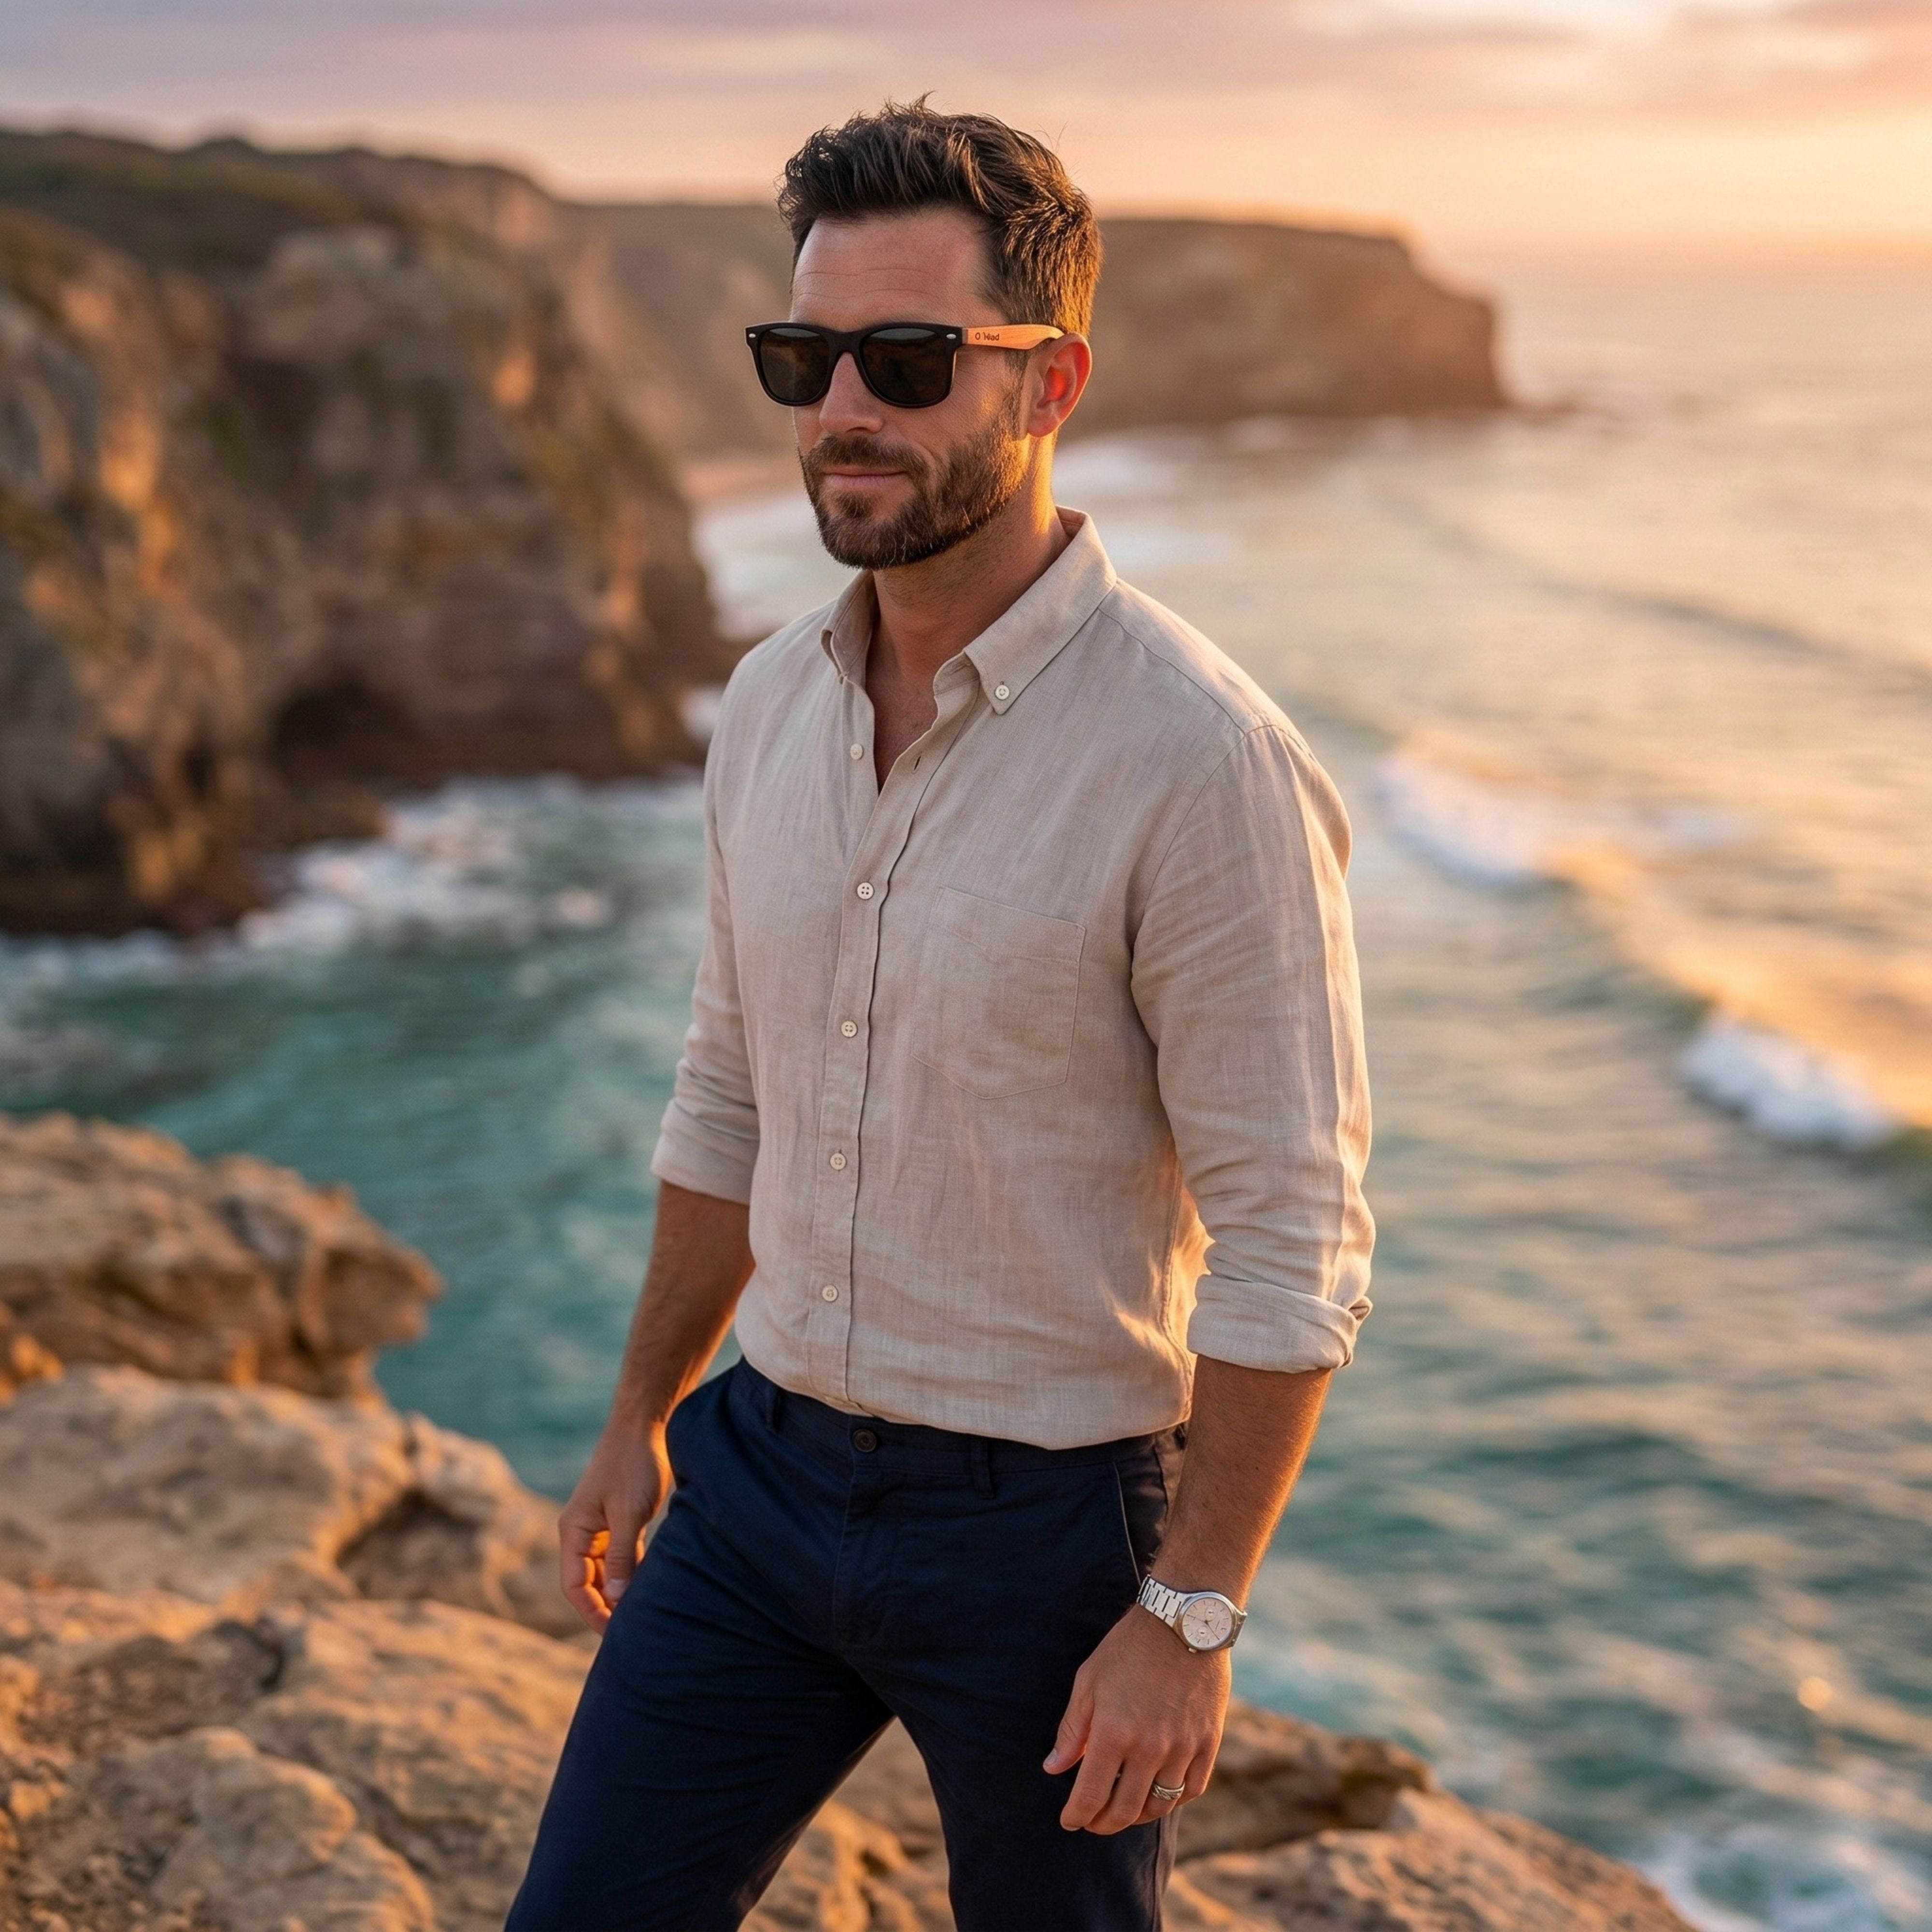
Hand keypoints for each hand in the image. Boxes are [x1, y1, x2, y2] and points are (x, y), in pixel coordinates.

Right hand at [557, 1418, 670, 1632]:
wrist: (646, 1425)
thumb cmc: (633, 1462)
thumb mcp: (628, 1511)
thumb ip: (622, 1554)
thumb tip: (618, 1597)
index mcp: (574, 1531)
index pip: (574, 1585)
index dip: (592, 1612)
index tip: (615, 1633)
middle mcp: (582, 1533)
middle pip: (589, 1583)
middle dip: (606, 1608)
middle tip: (634, 1632)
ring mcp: (601, 1527)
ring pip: (606, 1573)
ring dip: (620, 1593)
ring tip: (643, 1616)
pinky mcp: (621, 1521)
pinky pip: (622, 1558)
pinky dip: (632, 1574)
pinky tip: (649, 1589)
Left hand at [1043, 1603, 1229, 1832]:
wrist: (1182, 1622)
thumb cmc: (1128, 1649)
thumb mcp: (1089, 1682)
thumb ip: (1072, 1730)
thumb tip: (1053, 1768)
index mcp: (1113, 1733)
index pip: (1091, 1796)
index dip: (1076, 1815)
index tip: (1069, 1820)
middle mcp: (1149, 1748)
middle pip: (1124, 1810)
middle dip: (1103, 1823)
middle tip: (1093, 1821)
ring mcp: (1182, 1748)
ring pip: (1158, 1806)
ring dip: (1136, 1816)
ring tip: (1123, 1810)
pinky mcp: (1208, 1743)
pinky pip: (1191, 1790)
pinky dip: (1172, 1800)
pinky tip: (1159, 1794)